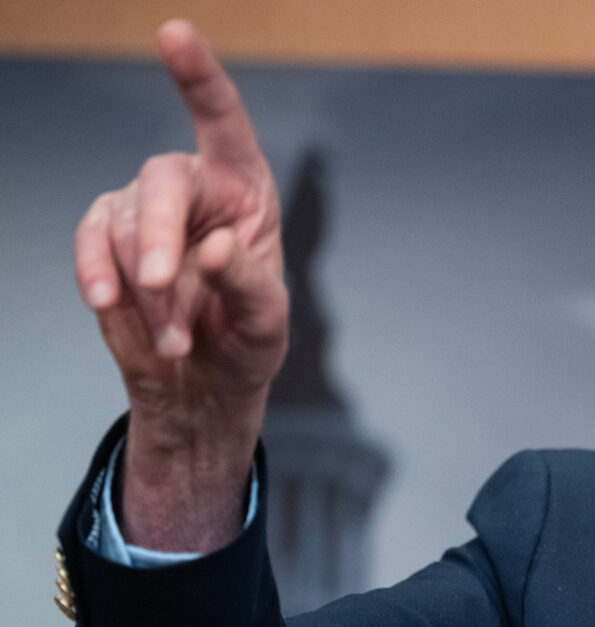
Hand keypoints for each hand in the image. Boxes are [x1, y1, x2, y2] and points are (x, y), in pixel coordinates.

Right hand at [74, 20, 287, 550]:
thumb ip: (251, 286)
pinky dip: (99, 277)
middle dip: (160, 236)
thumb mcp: (267, 327)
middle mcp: (194, 189)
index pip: (223, 123)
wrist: (200, 387)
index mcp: (246, 192)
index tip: (173, 33)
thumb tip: (218, 248)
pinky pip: (92, 245)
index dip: (199, 78)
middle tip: (166, 287)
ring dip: (147, 291)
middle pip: (162, 182)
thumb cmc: (246, 346)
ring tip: (175, 342)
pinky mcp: (108, 241)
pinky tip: (109, 306)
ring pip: (127, 229)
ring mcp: (143, 211)